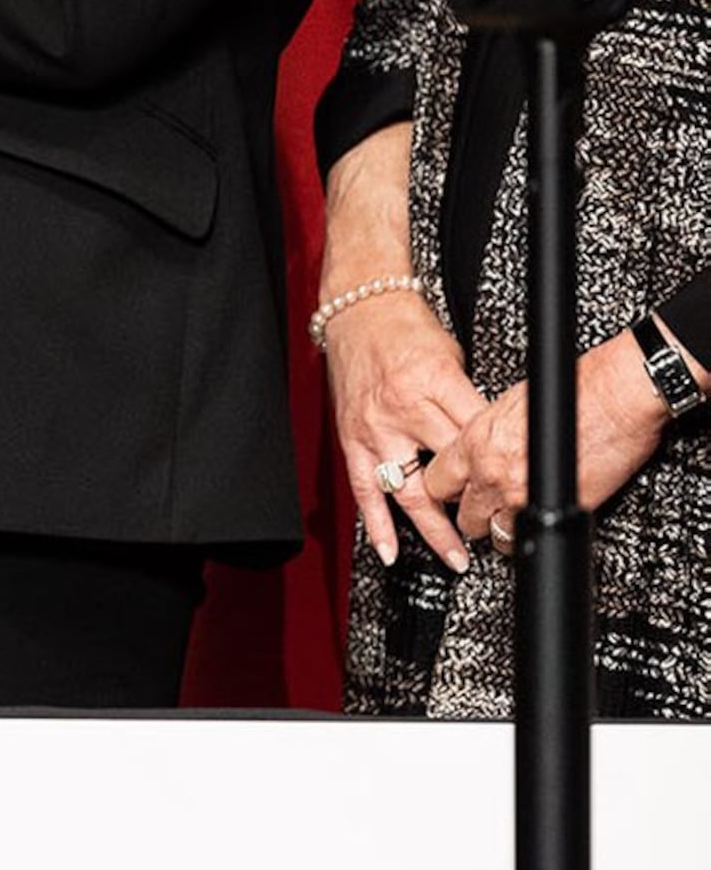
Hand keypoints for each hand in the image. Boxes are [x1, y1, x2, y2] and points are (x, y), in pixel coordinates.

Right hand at [319, 288, 482, 565]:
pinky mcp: (351, 439)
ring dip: (432, 528)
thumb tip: (498, 443)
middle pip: (446, 472)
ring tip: (455, 557)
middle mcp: (402, 410)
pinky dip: (376, 524)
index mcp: (434, 385)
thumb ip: (469, 404)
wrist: (358, 312)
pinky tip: (389, 550)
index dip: (499, 469)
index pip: (476, 439)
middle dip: (473, 506)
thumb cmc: (407, 331)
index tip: (519, 493)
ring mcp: (374, 429)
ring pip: (405, 490)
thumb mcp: (453, 361)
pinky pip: (363, 489)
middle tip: (497, 534)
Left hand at [419, 328, 675, 554]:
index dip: (447, 491)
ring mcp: (520, 494)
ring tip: (512, 524)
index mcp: (476, 439)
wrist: (616, 398)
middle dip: (474, 516)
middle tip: (485, 514)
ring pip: (494, 534)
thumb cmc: (574, 391)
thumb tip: (487, 448)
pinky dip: (533, 537)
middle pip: (463, 515)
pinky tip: (538, 527)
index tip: (455, 494)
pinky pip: (530, 537)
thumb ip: (492, 432)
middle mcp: (490, 469)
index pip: (437, 480)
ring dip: (502, 531)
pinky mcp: (554, 509)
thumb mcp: (512, 405)